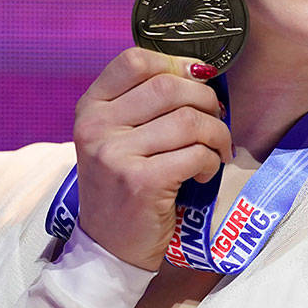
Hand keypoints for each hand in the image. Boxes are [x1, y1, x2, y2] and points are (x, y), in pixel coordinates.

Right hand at [73, 48, 232, 269]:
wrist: (109, 247)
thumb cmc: (125, 185)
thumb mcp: (119, 137)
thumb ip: (145, 103)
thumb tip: (201, 71)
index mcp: (91, 108)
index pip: (134, 60)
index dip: (176, 63)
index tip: (198, 80)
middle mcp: (96, 127)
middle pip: (169, 87)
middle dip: (206, 101)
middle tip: (216, 120)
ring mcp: (114, 155)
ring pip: (189, 120)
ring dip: (216, 134)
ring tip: (215, 150)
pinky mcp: (140, 182)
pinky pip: (196, 153)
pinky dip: (211, 161)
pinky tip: (202, 172)